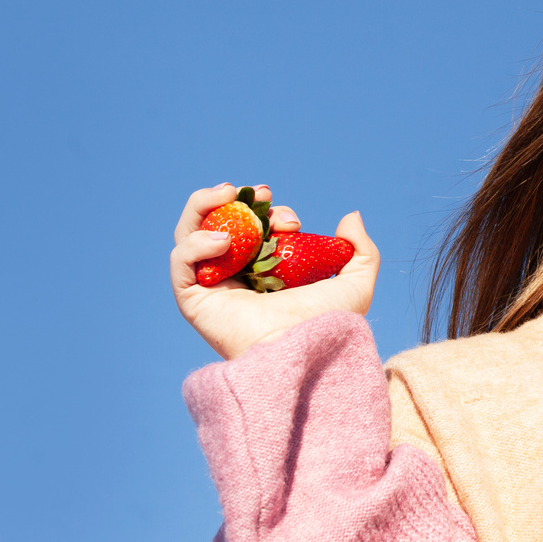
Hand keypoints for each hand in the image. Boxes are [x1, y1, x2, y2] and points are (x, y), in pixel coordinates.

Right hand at [171, 183, 379, 360]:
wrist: (306, 349)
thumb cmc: (331, 324)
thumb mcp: (356, 283)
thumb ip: (361, 250)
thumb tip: (350, 217)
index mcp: (267, 274)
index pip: (257, 231)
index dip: (271, 213)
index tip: (291, 219)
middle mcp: (236, 279)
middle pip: (219, 225)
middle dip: (237, 201)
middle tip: (262, 193)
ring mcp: (213, 288)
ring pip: (190, 236)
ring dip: (203, 206)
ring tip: (227, 193)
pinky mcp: (194, 300)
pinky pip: (180, 263)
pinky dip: (195, 242)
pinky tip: (224, 240)